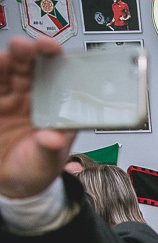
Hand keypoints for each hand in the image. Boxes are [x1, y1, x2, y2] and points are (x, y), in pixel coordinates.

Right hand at [0, 37, 75, 198]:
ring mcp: (6, 98)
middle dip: (25, 53)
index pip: (54, 75)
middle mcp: (29, 96)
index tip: (51, 49)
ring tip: (4, 59)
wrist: (12, 183)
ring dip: (3, 62)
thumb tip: (53, 139)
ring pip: (2, 73)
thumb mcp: (46, 162)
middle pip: (25, 67)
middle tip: (24, 47)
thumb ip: (49, 149)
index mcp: (52, 105)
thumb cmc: (37, 168)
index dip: (53, 59)